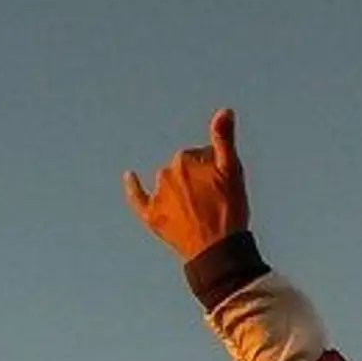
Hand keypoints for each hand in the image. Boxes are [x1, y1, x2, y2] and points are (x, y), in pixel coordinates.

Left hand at [124, 108, 250, 262]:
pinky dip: (133, 186)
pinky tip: (129, 176)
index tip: (225, 186)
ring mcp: (157, 196)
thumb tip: (223, 110)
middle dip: (197, 178)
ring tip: (200, 210)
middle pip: (184, 169)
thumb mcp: (232, 172)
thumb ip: (224, 139)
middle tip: (215, 200)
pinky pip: (137, 197)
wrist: (217, 250)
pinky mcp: (151, 216)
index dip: (215, 169)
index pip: (201, 156)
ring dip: (180, 189)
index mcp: (184, 160)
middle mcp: (166, 174)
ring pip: (168, 183)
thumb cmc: (229, 210)